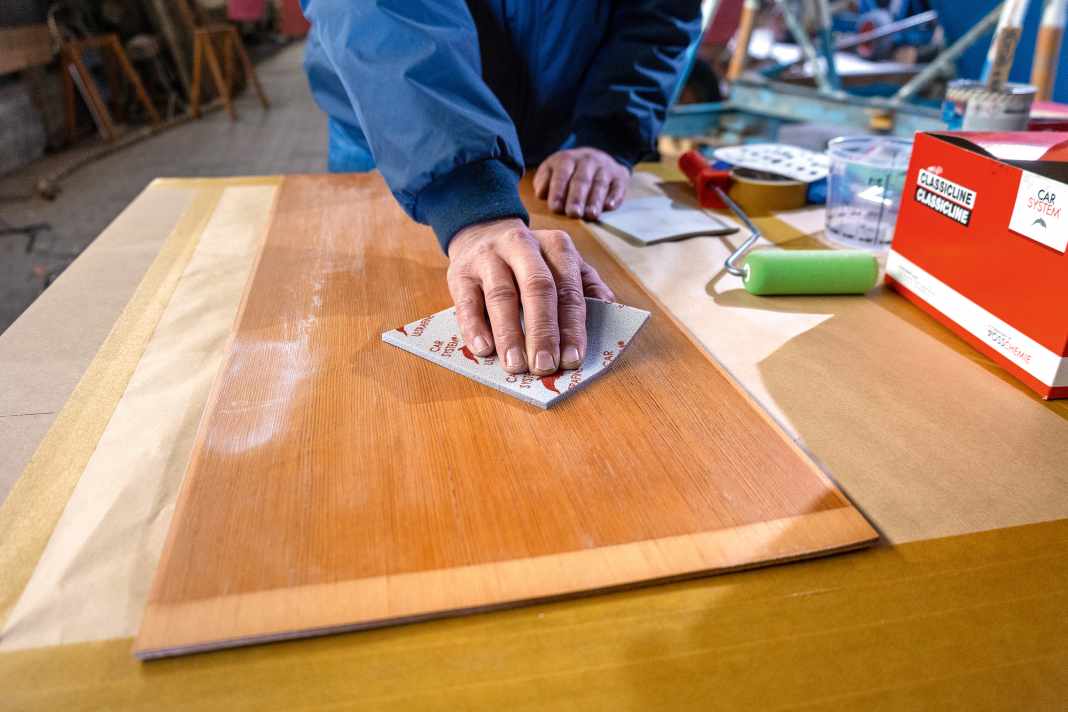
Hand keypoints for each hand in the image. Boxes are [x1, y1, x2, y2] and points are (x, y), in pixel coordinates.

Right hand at [447, 218, 613, 375]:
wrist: (482, 229)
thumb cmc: (530, 258)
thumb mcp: (561, 261)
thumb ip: (585, 284)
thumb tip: (608, 309)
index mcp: (556, 246)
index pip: (567, 289)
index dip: (571, 326)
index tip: (573, 358)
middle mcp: (522, 246)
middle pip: (536, 289)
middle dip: (543, 331)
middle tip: (545, 365)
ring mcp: (488, 258)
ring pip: (501, 296)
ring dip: (509, 335)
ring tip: (516, 366)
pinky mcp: (460, 272)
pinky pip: (467, 302)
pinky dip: (475, 327)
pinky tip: (484, 350)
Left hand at [533, 148, 628, 220]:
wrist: (596, 158)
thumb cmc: (567, 172)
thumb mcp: (551, 171)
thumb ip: (543, 181)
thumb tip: (541, 193)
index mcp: (567, 159)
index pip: (562, 175)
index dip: (558, 191)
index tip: (555, 208)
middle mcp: (587, 160)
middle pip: (582, 180)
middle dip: (577, 198)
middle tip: (573, 213)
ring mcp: (605, 168)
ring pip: (600, 183)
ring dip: (595, 200)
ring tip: (590, 215)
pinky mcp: (620, 176)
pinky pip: (618, 186)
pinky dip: (615, 196)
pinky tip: (609, 206)